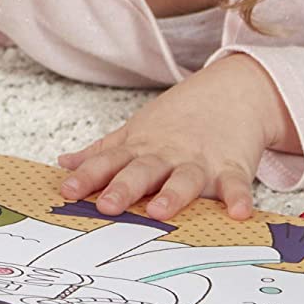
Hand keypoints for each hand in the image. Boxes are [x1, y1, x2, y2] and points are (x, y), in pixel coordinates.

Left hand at [56, 55, 281, 222]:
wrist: (233, 90)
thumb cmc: (180, 119)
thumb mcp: (137, 131)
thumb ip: (103, 152)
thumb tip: (65, 164)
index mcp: (141, 148)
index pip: (109, 162)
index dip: (88, 176)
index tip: (67, 191)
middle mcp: (167, 154)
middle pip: (142, 171)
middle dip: (124, 187)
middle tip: (107, 205)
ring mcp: (200, 160)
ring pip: (184, 178)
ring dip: (173, 194)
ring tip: (160, 210)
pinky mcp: (232, 166)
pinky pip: (235, 184)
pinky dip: (238, 197)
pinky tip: (239, 213)